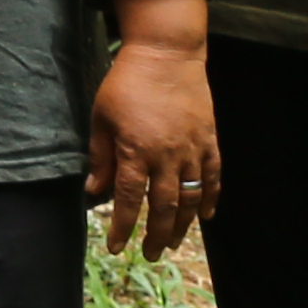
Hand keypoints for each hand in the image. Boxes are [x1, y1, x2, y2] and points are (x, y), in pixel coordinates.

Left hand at [88, 16, 218, 257]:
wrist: (166, 53)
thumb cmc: (127, 83)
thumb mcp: (102, 118)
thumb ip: (101, 158)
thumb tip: (93, 192)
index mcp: (135, 151)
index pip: (127, 200)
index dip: (122, 227)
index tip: (116, 247)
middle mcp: (166, 155)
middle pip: (163, 207)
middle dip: (156, 235)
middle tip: (151, 254)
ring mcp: (192, 149)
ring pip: (191, 197)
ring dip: (182, 225)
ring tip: (173, 242)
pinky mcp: (209, 140)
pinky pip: (213, 177)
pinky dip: (211, 199)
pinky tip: (206, 217)